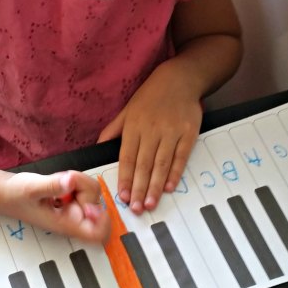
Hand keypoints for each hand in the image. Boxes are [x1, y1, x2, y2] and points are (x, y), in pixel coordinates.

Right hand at [2, 169, 109, 243]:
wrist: (6, 192)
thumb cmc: (16, 195)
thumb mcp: (32, 188)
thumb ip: (52, 186)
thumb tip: (71, 182)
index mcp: (66, 224)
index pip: (96, 234)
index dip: (102, 221)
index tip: (90, 203)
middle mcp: (73, 219)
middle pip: (98, 207)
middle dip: (86, 188)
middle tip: (67, 182)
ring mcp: (74, 209)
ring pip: (93, 194)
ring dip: (80, 182)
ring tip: (60, 182)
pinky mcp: (72, 200)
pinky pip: (84, 189)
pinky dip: (76, 182)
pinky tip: (62, 184)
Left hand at [97, 62, 201, 214]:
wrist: (180, 78)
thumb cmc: (151, 96)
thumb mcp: (128, 109)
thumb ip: (114, 130)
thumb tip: (98, 147)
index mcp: (134, 125)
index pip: (127, 157)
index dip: (124, 177)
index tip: (121, 196)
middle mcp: (152, 129)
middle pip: (143, 164)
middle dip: (138, 188)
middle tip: (135, 208)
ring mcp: (171, 131)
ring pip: (161, 163)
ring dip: (155, 186)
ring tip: (149, 204)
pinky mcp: (189, 132)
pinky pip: (181, 156)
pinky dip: (175, 173)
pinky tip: (169, 187)